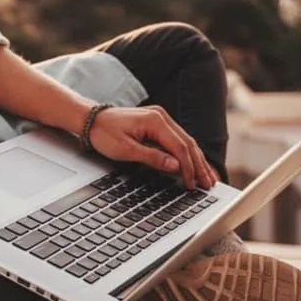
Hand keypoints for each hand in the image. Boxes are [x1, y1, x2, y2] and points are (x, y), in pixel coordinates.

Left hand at [86, 105, 219, 189]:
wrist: (91, 120)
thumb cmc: (105, 133)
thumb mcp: (126, 149)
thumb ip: (152, 157)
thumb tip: (175, 166)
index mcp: (155, 121)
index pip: (180, 147)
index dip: (188, 168)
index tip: (192, 184)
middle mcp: (162, 117)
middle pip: (188, 143)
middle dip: (200, 165)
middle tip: (209, 184)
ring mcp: (161, 118)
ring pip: (186, 141)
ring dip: (197, 160)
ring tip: (207, 177)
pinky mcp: (158, 123)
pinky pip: (178, 139)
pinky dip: (188, 153)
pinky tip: (195, 164)